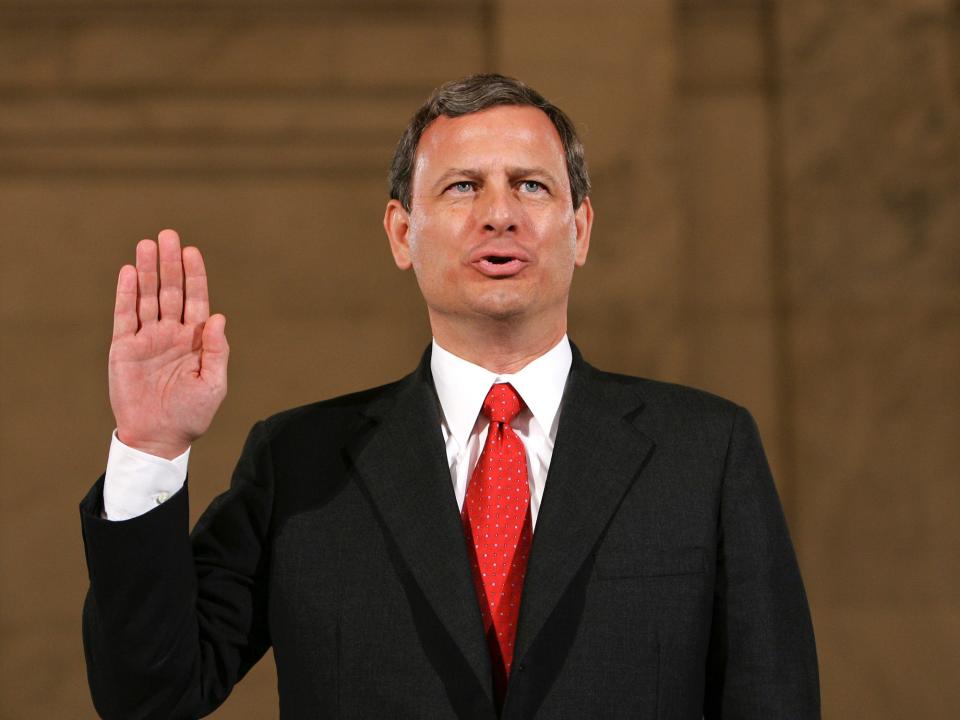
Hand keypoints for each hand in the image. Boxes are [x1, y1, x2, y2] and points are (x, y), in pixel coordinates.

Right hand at [109, 229, 228, 458]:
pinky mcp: (124, 349)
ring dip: (146, 271)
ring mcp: (147, 339)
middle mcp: (171, 334)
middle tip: (168, 235)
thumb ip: (217, 350)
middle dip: (169, 264)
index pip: (196, 300)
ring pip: (146, 297)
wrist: (158, 438)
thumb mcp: (213, 384)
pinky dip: (125, 294)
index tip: (192, 251)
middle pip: (170, 291)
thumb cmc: (192, 414)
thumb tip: (218, 317)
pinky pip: (124, 316)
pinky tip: (127, 272)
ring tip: (147, 244)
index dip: (194, 276)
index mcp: (196, 340)